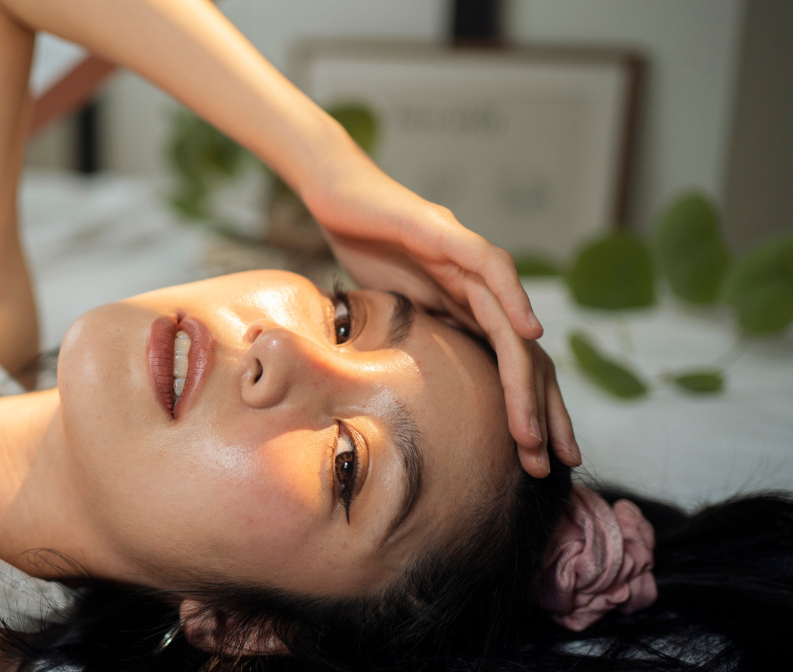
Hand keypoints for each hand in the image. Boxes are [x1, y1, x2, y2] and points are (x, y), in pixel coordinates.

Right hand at [303, 154, 580, 476]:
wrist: (333, 191)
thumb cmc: (358, 244)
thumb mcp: (389, 310)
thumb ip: (416, 338)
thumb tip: (420, 394)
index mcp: (465, 307)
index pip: (508, 364)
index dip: (526, 411)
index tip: (537, 460)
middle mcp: (477, 284)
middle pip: (523, 354)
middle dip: (541, 411)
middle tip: (552, 461)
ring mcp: (464, 256)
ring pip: (510, 324)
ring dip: (526, 379)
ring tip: (533, 430)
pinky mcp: (443, 231)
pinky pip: (489, 265)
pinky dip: (514, 297)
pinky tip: (529, 332)